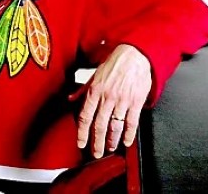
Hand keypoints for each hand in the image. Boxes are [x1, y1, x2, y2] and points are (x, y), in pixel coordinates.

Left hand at [70, 44, 151, 158]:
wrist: (134, 55)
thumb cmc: (115, 63)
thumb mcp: (94, 74)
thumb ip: (83, 89)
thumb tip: (71, 98)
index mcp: (95, 90)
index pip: (85, 116)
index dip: (82, 132)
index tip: (81, 142)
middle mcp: (107, 97)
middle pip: (99, 125)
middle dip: (96, 142)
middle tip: (95, 152)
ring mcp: (122, 100)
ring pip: (115, 126)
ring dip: (111, 140)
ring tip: (109, 147)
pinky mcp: (136, 101)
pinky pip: (131, 122)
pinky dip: (129, 134)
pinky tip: (126, 141)